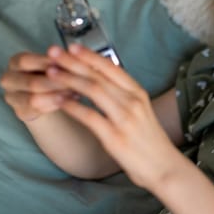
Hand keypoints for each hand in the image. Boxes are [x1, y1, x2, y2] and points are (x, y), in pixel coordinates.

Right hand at [0, 50, 73, 120]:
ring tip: (76, 92)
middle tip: (76, 83)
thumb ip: (59, 60)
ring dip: (57, 96)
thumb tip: (70, 57)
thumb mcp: (55, 63)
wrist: (47, 93)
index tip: (66, 64)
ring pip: (34, 100)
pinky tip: (70, 101)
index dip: (46, 63)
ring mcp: (12, 97)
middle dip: (56, 83)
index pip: (26, 61)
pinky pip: (38, 111)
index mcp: (15, 62)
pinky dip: (56, 105)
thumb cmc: (53, 71)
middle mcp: (9, 79)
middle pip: (31, 83)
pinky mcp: (20, 112)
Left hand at [46, 44, 183, 189]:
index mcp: (138, 93)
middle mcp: (132, 101)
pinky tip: (58, 101)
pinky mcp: (114, 137)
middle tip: (53, 52)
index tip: (72, 46)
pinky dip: (72, 107)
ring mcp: (124, 119)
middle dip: (73, 62)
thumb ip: (124, 96)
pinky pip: (89, 117)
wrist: (163, 167)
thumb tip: (102, 81)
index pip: (112, 67)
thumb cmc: (149, 140)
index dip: (90, 55)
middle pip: (98, 75)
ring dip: (69, 79)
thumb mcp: (142, 111)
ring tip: (50, 72)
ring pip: (93, 90)